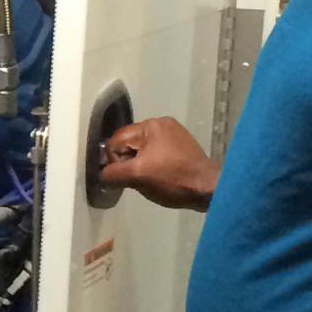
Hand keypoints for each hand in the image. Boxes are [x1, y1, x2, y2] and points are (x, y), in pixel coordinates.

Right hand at [98, 116, 217, 211]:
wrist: (208, 188)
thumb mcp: (137, 176)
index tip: (123, 177)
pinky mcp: (182, 145)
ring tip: (150, 179)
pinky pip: (157, 152)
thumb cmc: (172, 179)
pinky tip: (161, 176)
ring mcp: (174, 133)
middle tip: (137, 179)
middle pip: (129, 143)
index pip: (116, 140)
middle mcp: (161, 123)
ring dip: (140, 164)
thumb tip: (103, 175)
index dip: (113, 161)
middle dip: (127, 162)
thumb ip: (113, 173)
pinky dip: (154, 163)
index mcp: (150, 125)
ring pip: (143, 149)